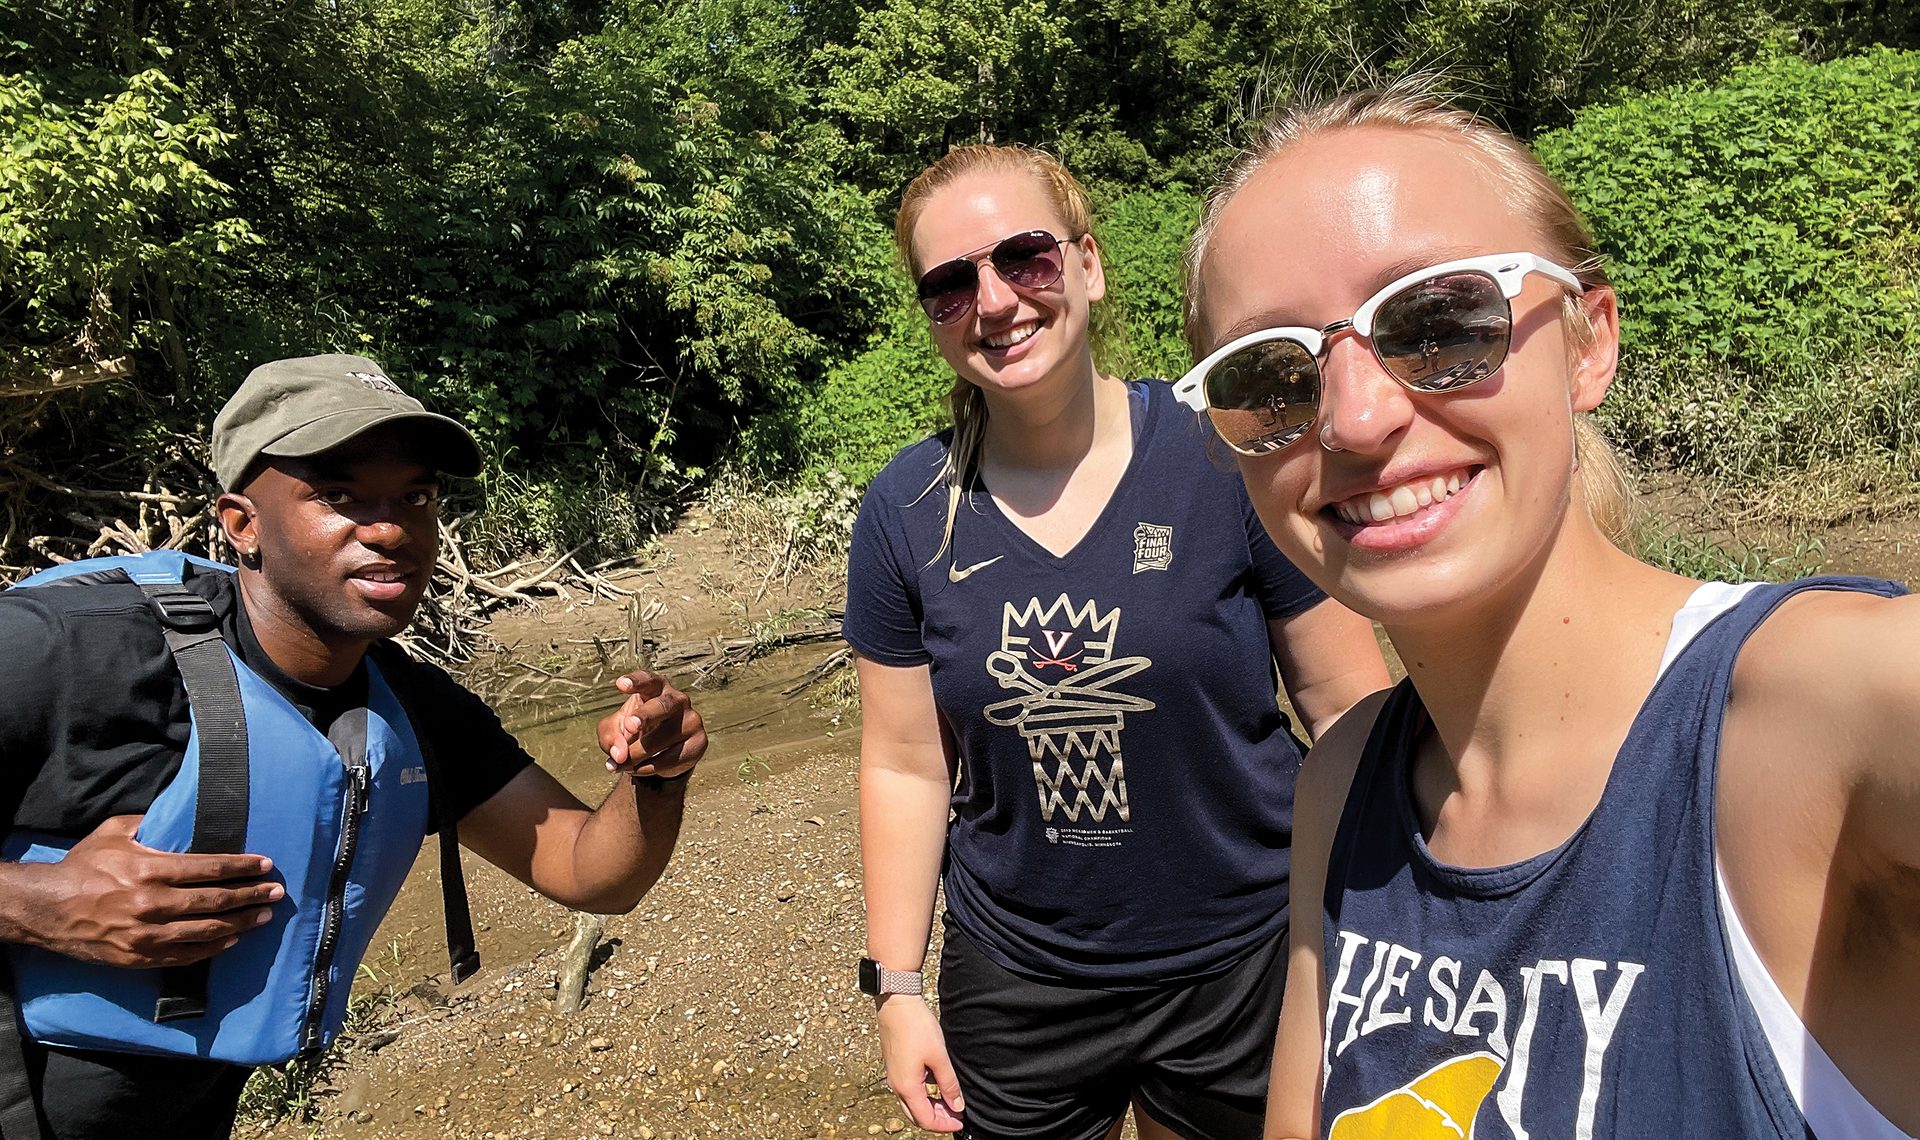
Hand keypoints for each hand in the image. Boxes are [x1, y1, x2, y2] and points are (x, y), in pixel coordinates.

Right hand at [12, 815, 281, 967]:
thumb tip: (180, 814)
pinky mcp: (140, 957)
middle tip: (276, 893)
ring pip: (207, 931)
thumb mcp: (114, 832)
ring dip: (241, 923)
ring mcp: (147, 935)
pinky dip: (213, 948)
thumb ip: (150, 822)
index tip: (265, 865)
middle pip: (216, 901)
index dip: (242, 867)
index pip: (210, 868)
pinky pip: (186, 955)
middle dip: (251, 896)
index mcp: (150, 870)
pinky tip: (231, 939)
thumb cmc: (84, 867)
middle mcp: (153, 904)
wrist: (48, 910)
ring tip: (263, 916)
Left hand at [596, 670, 707, 778]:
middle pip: (662, 706)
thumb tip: (619, 755)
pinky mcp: (700, 742)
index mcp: (655, 689)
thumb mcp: (614, 731)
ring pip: (663, 738)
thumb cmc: (634, 732)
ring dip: (637, 754)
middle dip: (646, 715)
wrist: (660, 754)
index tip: (620, 684)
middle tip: (630, 725)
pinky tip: (637, 769)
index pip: (648, 681)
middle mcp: (678, 700)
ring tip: (621, 764)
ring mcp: (692, 720)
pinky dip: (649, 767)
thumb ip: (610, 738)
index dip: (636, 681)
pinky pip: (671, 758)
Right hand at [876, 994, 964, 1131]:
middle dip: (937, 1120)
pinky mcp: (895, 1067)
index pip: (925, 1120)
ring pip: (911, 1103)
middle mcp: (897, 1086)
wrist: (896, 1004)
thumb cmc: (916, 1027)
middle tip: (956, 1115)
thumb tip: (957, 1105)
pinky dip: (923, 1095)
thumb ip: (948, 1083)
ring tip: (950, 1101)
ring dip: (930, 1107)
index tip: (960, 1121)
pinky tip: (937, 1084)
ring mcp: (894, 1077)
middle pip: (916, 1116)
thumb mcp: (939, 1057)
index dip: (944, 1125)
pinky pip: (908, 1090)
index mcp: (907, 1087)